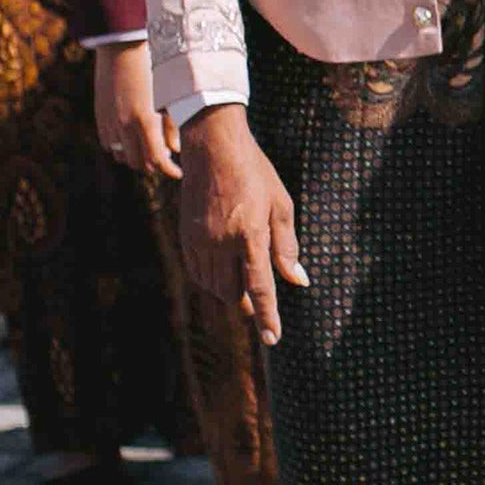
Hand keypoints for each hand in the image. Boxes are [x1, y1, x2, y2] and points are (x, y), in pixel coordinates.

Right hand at [96, 41, 178, 180]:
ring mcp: (109, 123)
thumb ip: (171, 127)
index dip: (169, 170)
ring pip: (122, 157)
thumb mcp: (168, 97)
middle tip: (167, 159)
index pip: (157, 160)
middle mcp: (124, 126)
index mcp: (145, 121)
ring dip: (136, 158)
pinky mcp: (100, 117)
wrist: (122, 48)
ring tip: (150, 149)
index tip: (178, 173)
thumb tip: (174, 151)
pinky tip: (132, 139)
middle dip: (154, 165)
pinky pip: (109, 145)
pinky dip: (121, 148)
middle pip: (139, 164)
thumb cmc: (152, 68)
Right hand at [180, 104, 306, 346]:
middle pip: (233, 292)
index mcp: (250, 233)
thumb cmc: (255, 173)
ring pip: (214, 286)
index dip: (267, 316)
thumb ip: (287, 247)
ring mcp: (200, 240)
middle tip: (261, 308)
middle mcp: (221, 241)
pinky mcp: (186, 236)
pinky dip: (212, 281)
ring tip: (245, 291)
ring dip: (231, 293)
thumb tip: (298, 280)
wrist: (213, 147)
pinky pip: (198, 272)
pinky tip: (223, 275)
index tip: (272, 338)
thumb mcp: (281, 205)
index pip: (259, 286)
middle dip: (248, 304)